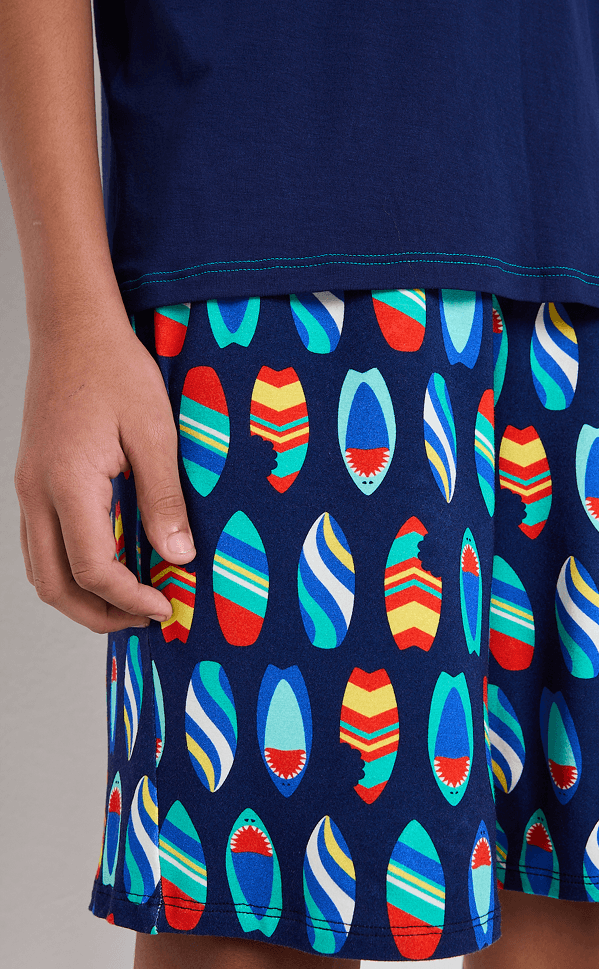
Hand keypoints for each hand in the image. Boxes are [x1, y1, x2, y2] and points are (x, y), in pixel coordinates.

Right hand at [14, 304, 194, 631]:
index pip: (93, 569)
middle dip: (100, 615)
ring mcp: (28, 489)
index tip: (167, 608)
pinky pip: (41, 544)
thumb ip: (163, 498)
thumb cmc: (116, 371)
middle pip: (55, 585)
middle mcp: (37, 494)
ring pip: (41, 569)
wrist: (73, 329)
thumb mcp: (155, 433)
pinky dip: (70, 570)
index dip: (130, 599)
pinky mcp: (33, 481)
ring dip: (82, 596)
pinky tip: (108, 564)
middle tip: (146, 618)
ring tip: (129, 600)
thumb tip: (178, 558)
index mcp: (67, 485)